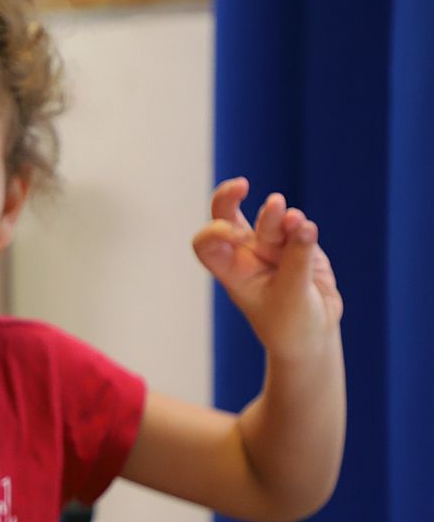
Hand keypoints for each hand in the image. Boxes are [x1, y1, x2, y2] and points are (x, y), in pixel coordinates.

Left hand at [193, 177, 342, 361]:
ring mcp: (272, 247)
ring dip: (276, 216)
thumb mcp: (291, 297)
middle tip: (241, 186)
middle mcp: (246, 254)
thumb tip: (302, 224)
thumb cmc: (290, 324)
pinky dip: (302, 227)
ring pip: (269, 221)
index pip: (207, 245)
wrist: (313, 335)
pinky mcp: (298, 245)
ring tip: (291, 217)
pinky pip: (298, 228)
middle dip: (229, 197)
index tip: (236, 235)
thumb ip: (296, 260)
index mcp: (231, 271)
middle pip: (227, 216)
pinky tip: (306, 228)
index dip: (214, 234)